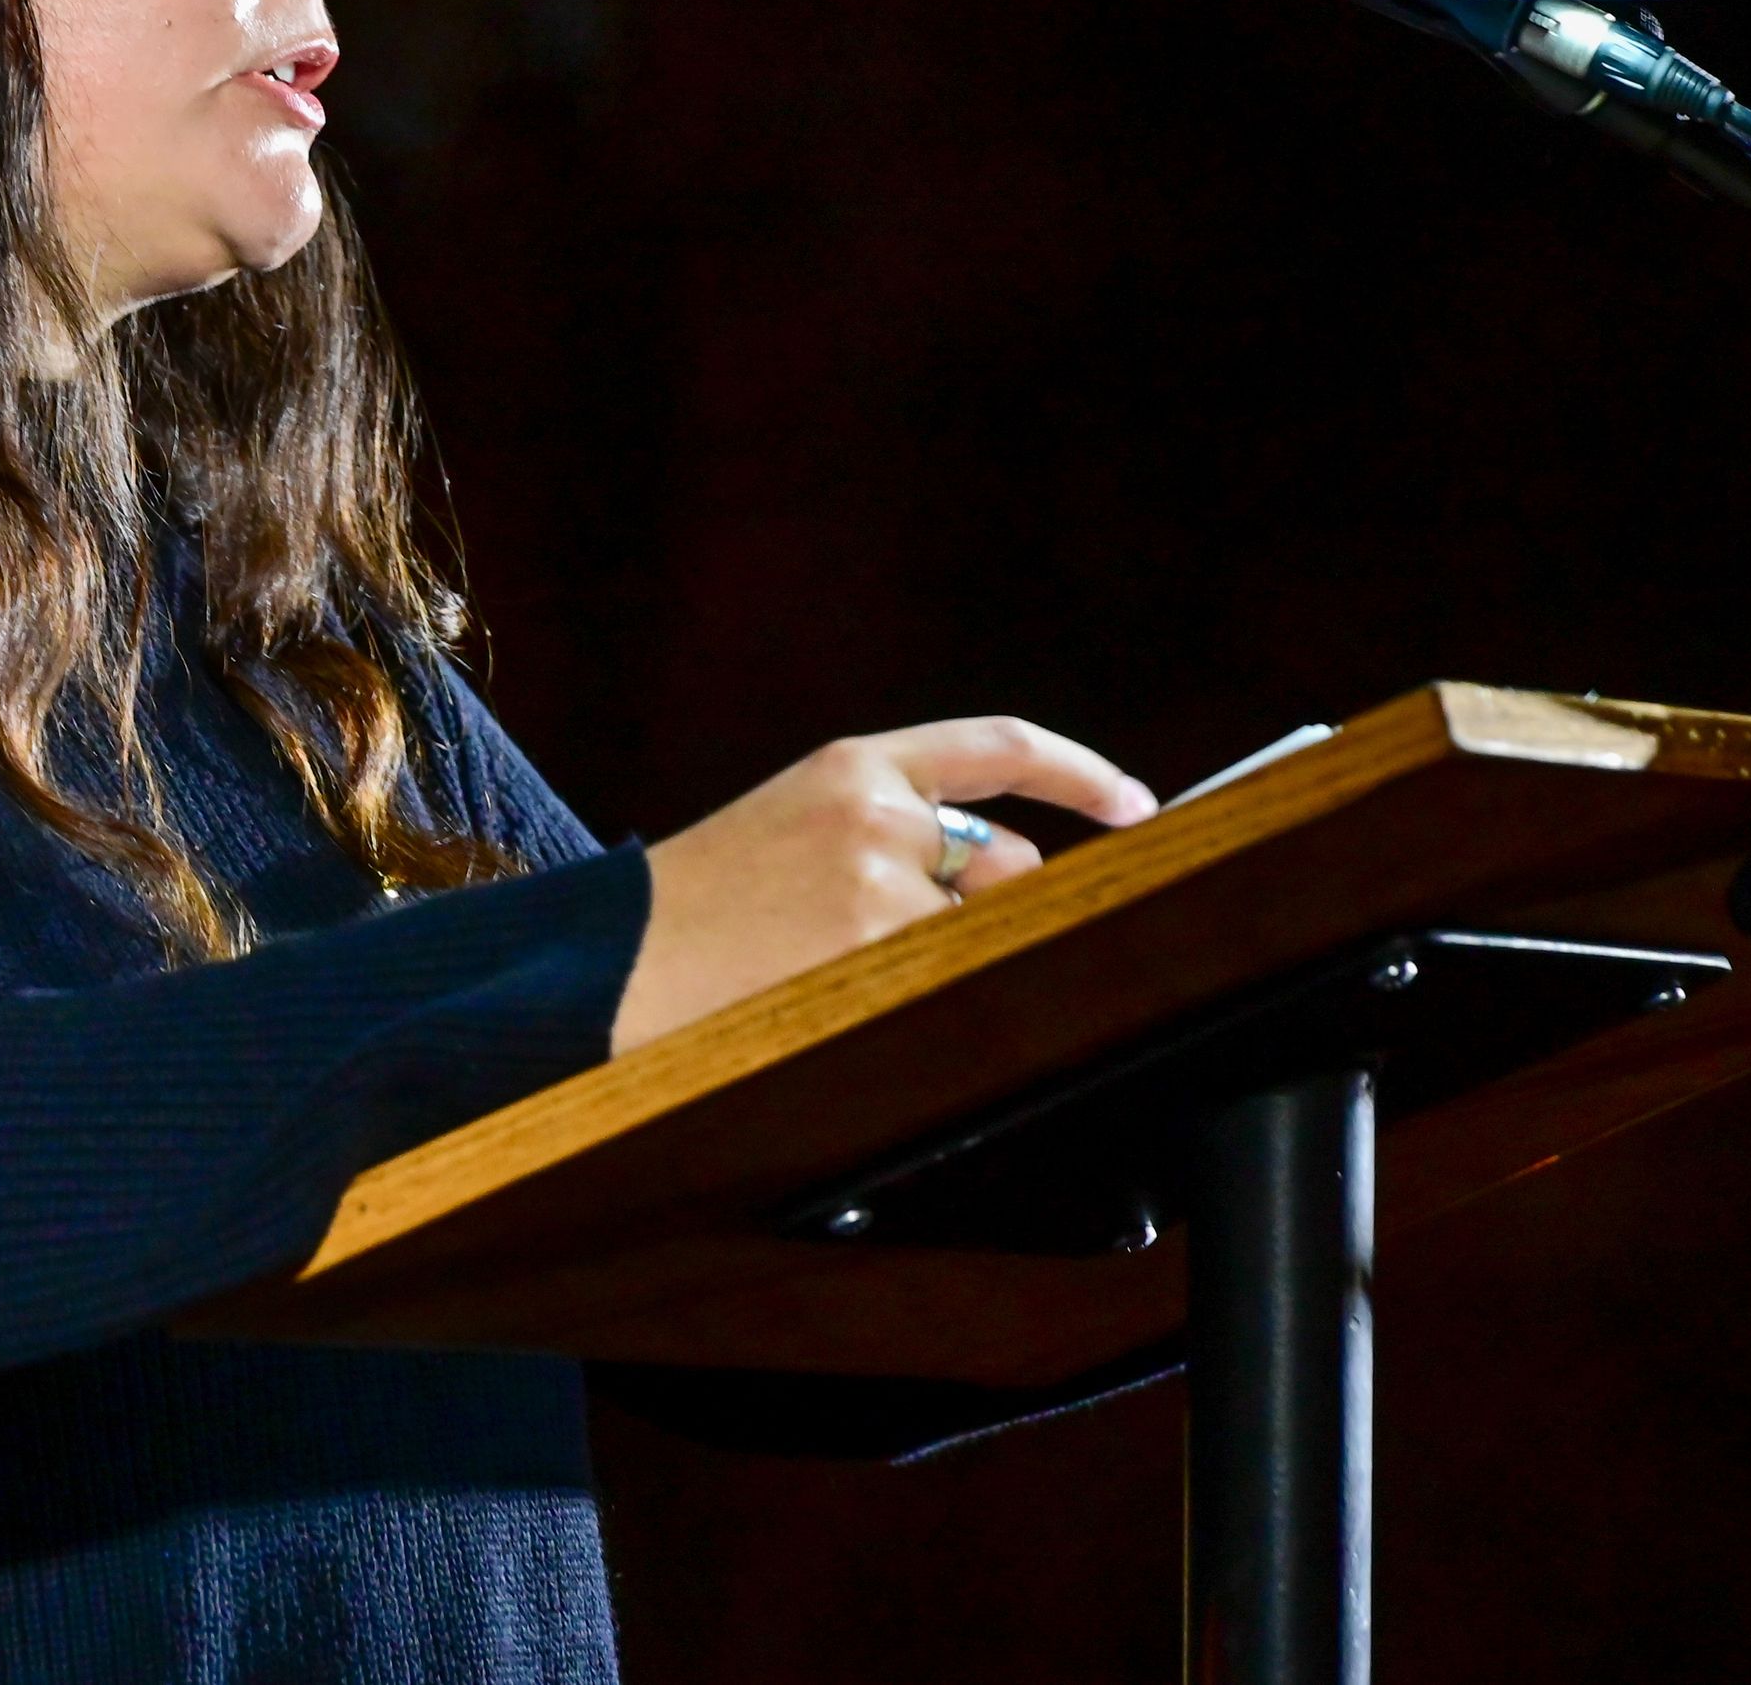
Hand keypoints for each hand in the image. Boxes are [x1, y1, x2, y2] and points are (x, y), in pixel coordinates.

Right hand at [608, 717, 1154, 1053]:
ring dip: (945, 958)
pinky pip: (948, 984)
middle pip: (1009, 864)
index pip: (999, 748)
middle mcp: (877, 813)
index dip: (1081, 774)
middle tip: (914, 946)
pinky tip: (846, 1002)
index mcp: (853, 765)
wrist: (612, 962)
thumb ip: (891, 829)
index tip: (1138, 804)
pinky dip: (922, 1001)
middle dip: (987, 912)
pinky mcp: (874, 956)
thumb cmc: (698, 906)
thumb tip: (1006, 874)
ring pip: (979, 932)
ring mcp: (879, 887)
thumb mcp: (793, 827)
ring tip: (844, 969)